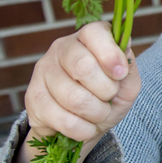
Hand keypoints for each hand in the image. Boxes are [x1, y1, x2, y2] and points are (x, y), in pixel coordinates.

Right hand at [24, 22, 140, 145]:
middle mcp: (61, 48)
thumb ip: (128, 66)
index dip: (111, 55)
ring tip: (98, 113)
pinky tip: (84, 126)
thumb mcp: (126, 83)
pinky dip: (83, 129)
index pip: (94, 33)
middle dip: (106, 91)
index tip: (120, 74)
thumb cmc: (105, 97)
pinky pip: (63, 120)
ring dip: (96, 113)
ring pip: (74, 98)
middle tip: (109, 98)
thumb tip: (125, 49)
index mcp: (87, 37)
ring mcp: (43, 71)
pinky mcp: (33, 97)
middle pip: (83, 67)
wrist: (80, 127)